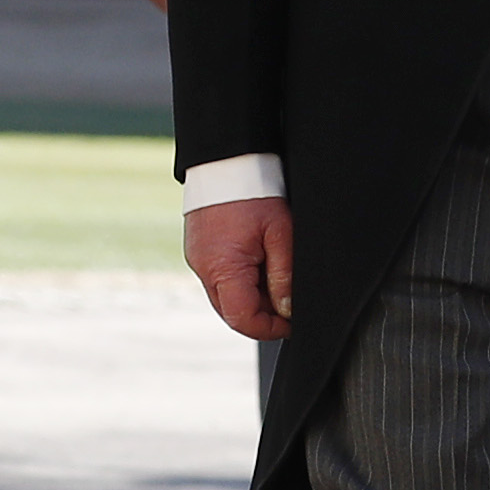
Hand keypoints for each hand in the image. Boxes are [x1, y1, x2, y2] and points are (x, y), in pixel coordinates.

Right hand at [184, 194, 293, 341]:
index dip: (270, 329)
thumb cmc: (253, 190)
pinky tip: (258, 263)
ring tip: (273, 274)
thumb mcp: (280, 233)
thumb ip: (284, 275)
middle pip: (233, 313)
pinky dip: (240, 282)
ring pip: (226, 298)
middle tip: (287, 301)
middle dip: (262, 315)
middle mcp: (204, 269)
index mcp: (222, 268)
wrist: (225, 160)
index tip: (291, 323)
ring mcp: (198, 261)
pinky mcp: (199, 252)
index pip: (243, 319)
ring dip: (251, 298)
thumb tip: (287, 309)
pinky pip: (220, 280)